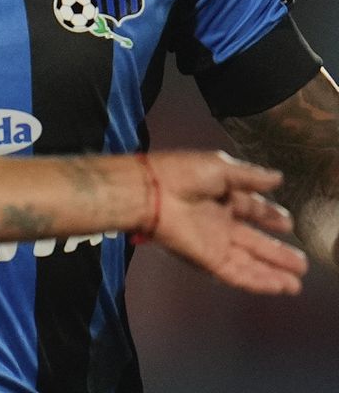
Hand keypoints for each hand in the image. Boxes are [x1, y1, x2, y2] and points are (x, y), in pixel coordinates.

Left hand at [145, 150, 306, 293]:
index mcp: (221, 195)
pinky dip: (258, 281)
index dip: (270, 216)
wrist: (153, 192)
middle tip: (301, 262)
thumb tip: (278, 177)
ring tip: (296, 282)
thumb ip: (250, 176)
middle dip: (277, 252)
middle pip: (255, 241)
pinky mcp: (209, 259)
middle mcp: (220, 221)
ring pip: (250, 261)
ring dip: (273, 272)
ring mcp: (215, 242)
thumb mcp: (220, 167)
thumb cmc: (183, 173)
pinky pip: (238, 273)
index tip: (288, 223)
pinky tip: (277, 287)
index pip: (251, 208)